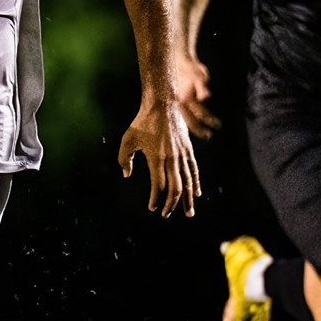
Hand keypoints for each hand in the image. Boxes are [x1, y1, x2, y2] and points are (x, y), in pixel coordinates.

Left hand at [118, 94, 199, 217]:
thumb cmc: (142, 122)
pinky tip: (196, 194)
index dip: (156, 198)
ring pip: (187, 182)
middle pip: (175, 188)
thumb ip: (124, 159)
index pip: (159, 185)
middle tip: (166, 215)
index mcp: (156, 158)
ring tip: (188, 213)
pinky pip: (194, 170)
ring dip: (187, 199)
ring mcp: (182, 155)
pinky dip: (195, 183)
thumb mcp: (127, 140)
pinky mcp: (189, 150)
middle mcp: (172, 159)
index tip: (152, 207)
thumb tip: (127, 175)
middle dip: (172, 204)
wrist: (162, 105)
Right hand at [172, 54, 219, 138]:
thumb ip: (202, 88)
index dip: (210, 120)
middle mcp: (179, 102)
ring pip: (185, 118)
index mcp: (186, 98)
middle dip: (199, 129)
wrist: (180, 61)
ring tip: (201, 132)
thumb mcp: (200, 76)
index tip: (219, 125)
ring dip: (193, 126)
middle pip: (190, 120)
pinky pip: (184, 113)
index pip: (200, 113)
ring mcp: (177, 101)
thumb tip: (205, 98)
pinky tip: (193, 121)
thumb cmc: (192, 68)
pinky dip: (189, 119)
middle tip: (209, 136)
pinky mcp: (177, 99)